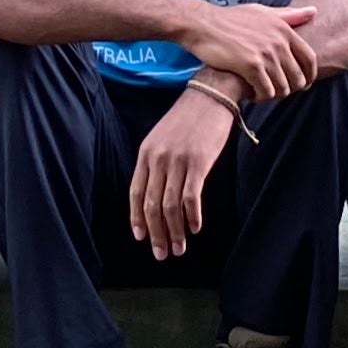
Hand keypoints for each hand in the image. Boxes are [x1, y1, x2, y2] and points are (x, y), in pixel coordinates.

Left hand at [129, 86, 236, 257]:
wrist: (211, 95)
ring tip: (180, 248)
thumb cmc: (189, 118)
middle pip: (152, 205)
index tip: (142, 238)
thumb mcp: (162, 137)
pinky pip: (190, 197)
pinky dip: (192, 217)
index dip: (137, 219)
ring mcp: (177, 161)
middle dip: (156, 234)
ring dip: (175, 232)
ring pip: (170, 206)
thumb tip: (155, 194)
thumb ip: (156, 163)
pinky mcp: (198, 162)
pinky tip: (195, 228)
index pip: (136, 194)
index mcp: (146, 153)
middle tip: (162, 253)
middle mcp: (158, 159)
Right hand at [185, 0, 319, 98]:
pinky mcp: (251, 66)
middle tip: (276, 90)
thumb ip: (289, 15)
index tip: (303, 84)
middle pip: (298, 77)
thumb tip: (315, 11)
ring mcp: (266, 54)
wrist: (202, 24)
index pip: (310, 58)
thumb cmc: (230, 19)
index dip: (310, 75)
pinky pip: (266, 91)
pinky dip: (261, 97)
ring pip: (282, 87)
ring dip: (273, 94)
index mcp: (284, 29)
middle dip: (290, 88)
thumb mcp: (262, 11)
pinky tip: (251, 94)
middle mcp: (278, 41)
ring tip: (261, 92)